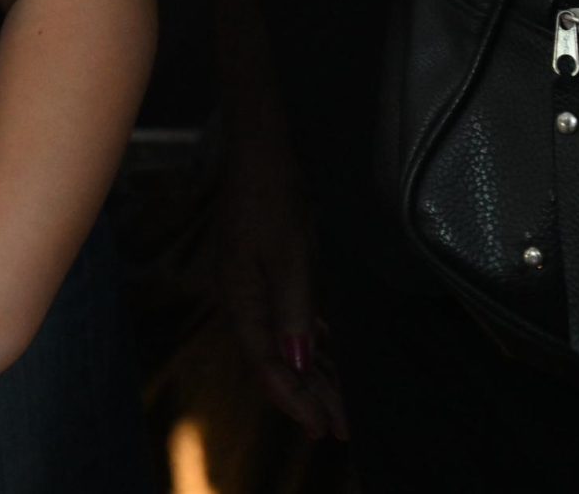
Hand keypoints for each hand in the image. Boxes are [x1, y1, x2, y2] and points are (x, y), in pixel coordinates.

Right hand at [214, 114, 346, 442]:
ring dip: (311, 375)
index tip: (322, 428)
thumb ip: (293, 312)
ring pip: (283, 343)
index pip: (266, 364)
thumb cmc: (270, 196)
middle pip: (273, 360)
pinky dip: (310, 344)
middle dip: (306, 396)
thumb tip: (299, 363)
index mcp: (240, 298)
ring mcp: (254, 284)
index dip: (294, 399)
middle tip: (338, 429)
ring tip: (338, 406)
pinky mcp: (268, 271)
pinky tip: (326, 358)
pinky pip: (289, 321)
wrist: (260, 149)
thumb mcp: (288, 255)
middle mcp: (243, 298)